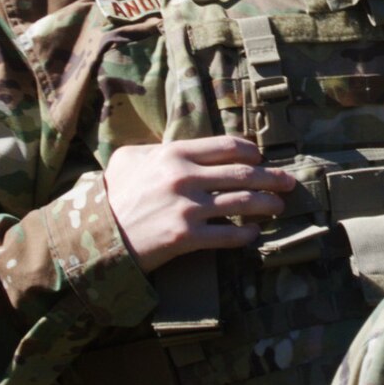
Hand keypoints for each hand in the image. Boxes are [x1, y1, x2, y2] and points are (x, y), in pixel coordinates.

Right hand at [104, 135, 295, 273]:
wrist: (95, 237)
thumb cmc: (112, 196)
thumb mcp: (127, 160)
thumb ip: (155, 149)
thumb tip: (178, 148)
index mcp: (174, 154)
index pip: (226, 147)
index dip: (250, 152)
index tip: (260, 158)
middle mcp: (184, 177)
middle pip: (242, 174)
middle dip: (271, 178)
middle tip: (288, 182)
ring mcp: (187, 208)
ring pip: (242, 203)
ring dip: (266, 205)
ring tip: (278, 207)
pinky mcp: (187, 237)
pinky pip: (228, 235)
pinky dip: (245, 234)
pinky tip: (253, 233)